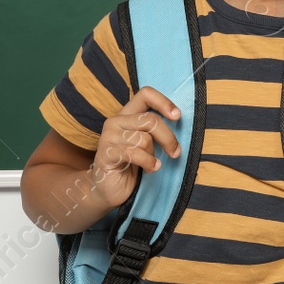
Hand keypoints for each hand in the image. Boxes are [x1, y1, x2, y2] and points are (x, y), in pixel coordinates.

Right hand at [89, 87, 181, 209]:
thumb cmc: (131, 165)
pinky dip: (148, 162)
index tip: (177, 116)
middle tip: (175, 152)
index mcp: (127, 114)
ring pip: (144, 139)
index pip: (145, 94)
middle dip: (168, 138)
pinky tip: (150, 169)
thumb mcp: (146, 143)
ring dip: (153, 154)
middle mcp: (116, 121)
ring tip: (152, 164)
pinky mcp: (106, 153)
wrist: (108, 190)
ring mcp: (109, 137)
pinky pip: (135, 153)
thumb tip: (177, 119)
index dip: (164, 102)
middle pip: (151, 120)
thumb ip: (155, 130)